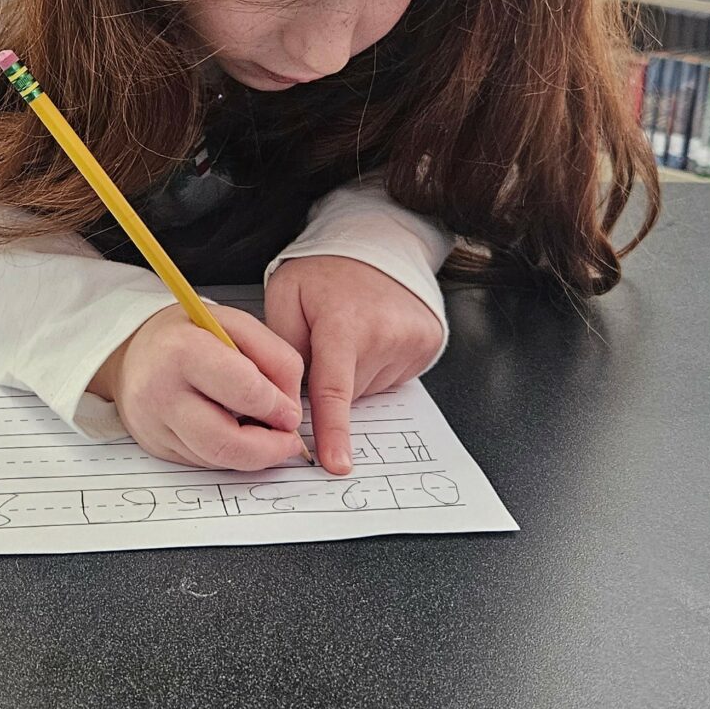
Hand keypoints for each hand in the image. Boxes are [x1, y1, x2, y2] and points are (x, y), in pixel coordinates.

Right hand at [89, 304, 305, 470]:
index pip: (244, 391)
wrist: (134, 353)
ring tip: (264, 434)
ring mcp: (154, 425)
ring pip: (218, 460)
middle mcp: (162, 391)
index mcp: (182, 350)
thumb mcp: (234, 324)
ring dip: (252, 455)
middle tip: (288, 440)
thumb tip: (291, 405)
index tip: (291, 412)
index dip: (277, 407)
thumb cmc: (186, 335)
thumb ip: (274, 356)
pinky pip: (204, 463)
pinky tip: (234, 433)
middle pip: (226, 442)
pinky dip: (229, 455)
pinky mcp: (156, 447)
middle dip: (269, 448)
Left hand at [266, 256, 442, 475]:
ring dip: (354, 372)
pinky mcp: (428, 345)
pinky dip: (375, 366)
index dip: (334, 430)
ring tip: (352, 329)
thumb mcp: (285, 296)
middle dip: (330, 378)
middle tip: (326, 338)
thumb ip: (281, 350)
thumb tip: (286, 399)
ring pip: (369, 389)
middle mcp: (385, 334)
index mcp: (344, 323)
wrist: (374, 244)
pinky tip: (372, 335)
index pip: (334, 389)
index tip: (335, 464)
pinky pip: (391, 379)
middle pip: (348, 393)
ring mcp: (412, 341)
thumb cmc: (324, 271)